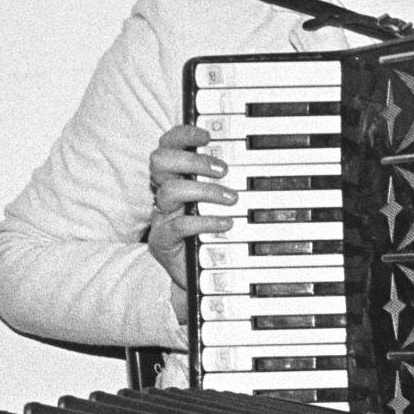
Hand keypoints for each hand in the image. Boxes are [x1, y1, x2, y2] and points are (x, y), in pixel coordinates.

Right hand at [148, 123, 235, 279]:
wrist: (204, 279)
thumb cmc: (216, 235)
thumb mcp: (223, 205)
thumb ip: (228, 183)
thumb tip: (253, 161)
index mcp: (175, 178)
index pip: (169, 145)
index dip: (184, 134)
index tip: (208, 135)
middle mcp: (163, 193)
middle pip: (160, 160)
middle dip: (192, 159)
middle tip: (223, 170)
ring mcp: (160, 217)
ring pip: (169, 191)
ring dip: (204, 190)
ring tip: (232, 198)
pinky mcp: (162, 241)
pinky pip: (177, 225)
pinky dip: (204, 221)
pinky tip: (225, 223)